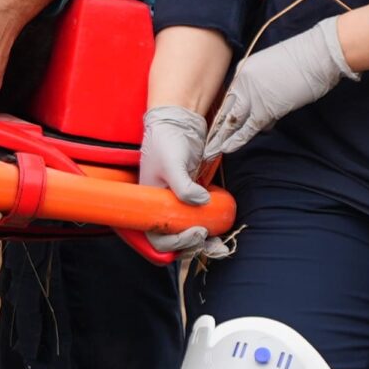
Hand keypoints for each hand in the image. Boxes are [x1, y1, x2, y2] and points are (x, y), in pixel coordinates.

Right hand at [140, 104, 223, 255]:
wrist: (179, 122)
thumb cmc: (166, 140)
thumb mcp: (172, 163)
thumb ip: (184, 186)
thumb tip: (202, 203)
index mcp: (148, 203)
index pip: (157, 235)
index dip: (175, 241)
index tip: (195, 232)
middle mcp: (160, 207)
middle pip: (173, 239)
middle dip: (192, 245)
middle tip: (207, 237)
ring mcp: (177, 203)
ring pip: (188, 232)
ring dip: (203, 242)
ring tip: (220, 246)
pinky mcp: (192, 197)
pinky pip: (199, 218)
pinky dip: (210, 227)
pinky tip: (221, 232)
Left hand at [205, 15, 356, 160]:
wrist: (316, 55)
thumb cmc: (302, 60)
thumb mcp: (272, 70)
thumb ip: (263, 90)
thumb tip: (266, 116)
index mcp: (243, 70)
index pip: (228, 98)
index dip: (221, 116)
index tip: (214, 128)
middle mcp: (242, 82)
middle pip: (225, 110)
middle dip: (215, 130)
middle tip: (204, 144)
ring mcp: (252, 95)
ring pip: (231, 122)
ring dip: (220, 139)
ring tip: (209, 152)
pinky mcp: (265, 108)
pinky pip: (247, 128)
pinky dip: (236, 140)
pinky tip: (226, 149)